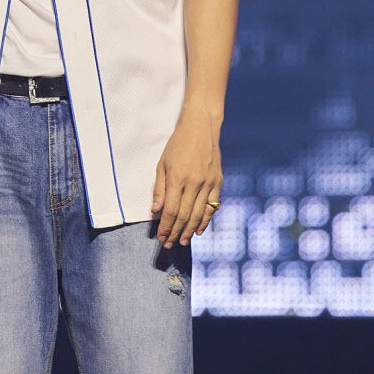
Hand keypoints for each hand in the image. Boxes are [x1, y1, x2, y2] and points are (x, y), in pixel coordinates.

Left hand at [151, 106, 222, 247]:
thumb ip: (159, 188)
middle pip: (184, 215)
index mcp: (177, 178)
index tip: (161, 237)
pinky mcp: (218, 182)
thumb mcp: (162, 164)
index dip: (165, 226)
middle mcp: (194, 183)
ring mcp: (208, 183)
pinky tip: (198, 230)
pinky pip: (211, 206)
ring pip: (198, 214)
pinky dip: (205, 220)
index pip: (170, 210)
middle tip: (169, 244)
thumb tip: (155, 211)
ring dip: (190, 230)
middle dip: (175, 232)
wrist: (201, 128)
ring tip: (183, 241)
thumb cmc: (177, 145)